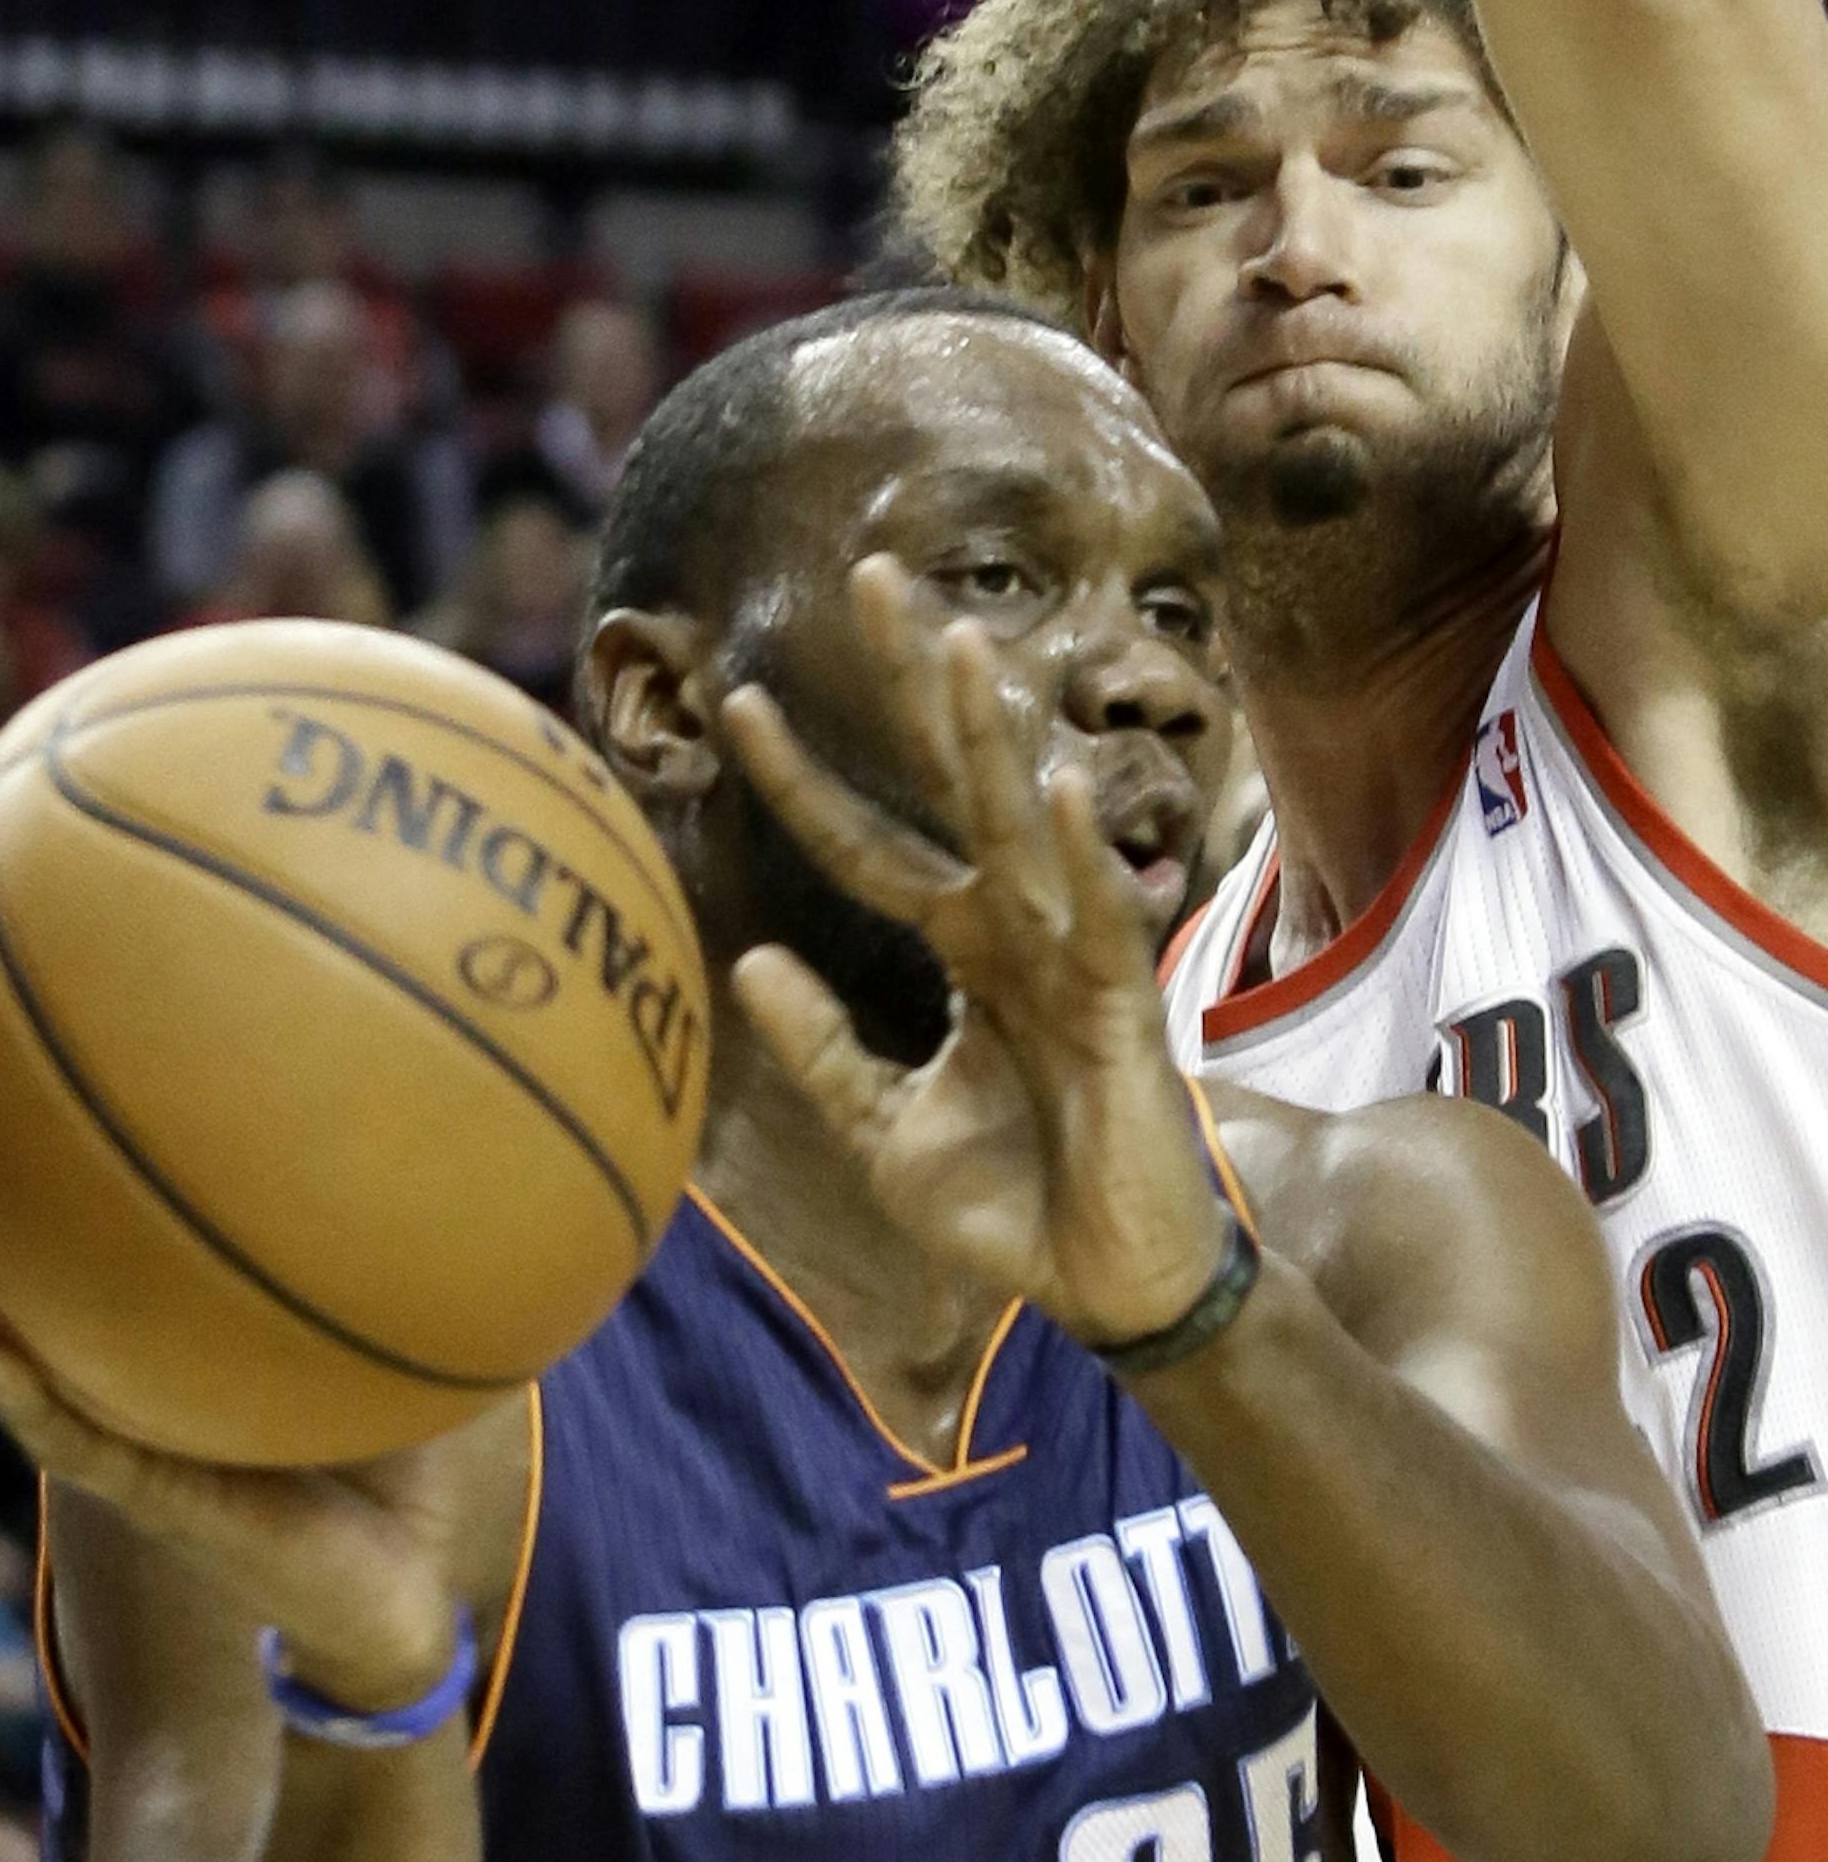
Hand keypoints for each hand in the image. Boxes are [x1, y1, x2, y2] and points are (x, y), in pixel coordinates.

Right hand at [0, 1180, 471, 1716]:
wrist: (403, 1590)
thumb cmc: (386, 1461)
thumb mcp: (373, 1326)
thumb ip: (377, 1237)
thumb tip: (411, 1115)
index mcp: (141, 1349)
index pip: (47, 1245)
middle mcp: (109, 1387)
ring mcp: (121, 1444)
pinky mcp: (161, 1503)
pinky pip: (78, 1445)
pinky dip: (33, 1400)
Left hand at [723, 560, 1231, 1350]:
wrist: (1106, 1288)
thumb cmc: (1011, 1205)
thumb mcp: (884, 1129)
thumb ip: (824, 1049)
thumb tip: (750, 958)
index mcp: (961, 946)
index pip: (867, 844)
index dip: (804, 780)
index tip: (737, 702)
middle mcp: (1015, 927)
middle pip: (953, 782)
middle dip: (916, 683)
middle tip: (873, 572)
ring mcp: (1073, 957)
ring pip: (1023, 824)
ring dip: (991, 736)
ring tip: (958, 642)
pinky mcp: (1124, 1008)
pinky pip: (1100, 917)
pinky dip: (1077, 853)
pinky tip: (1053, 786)